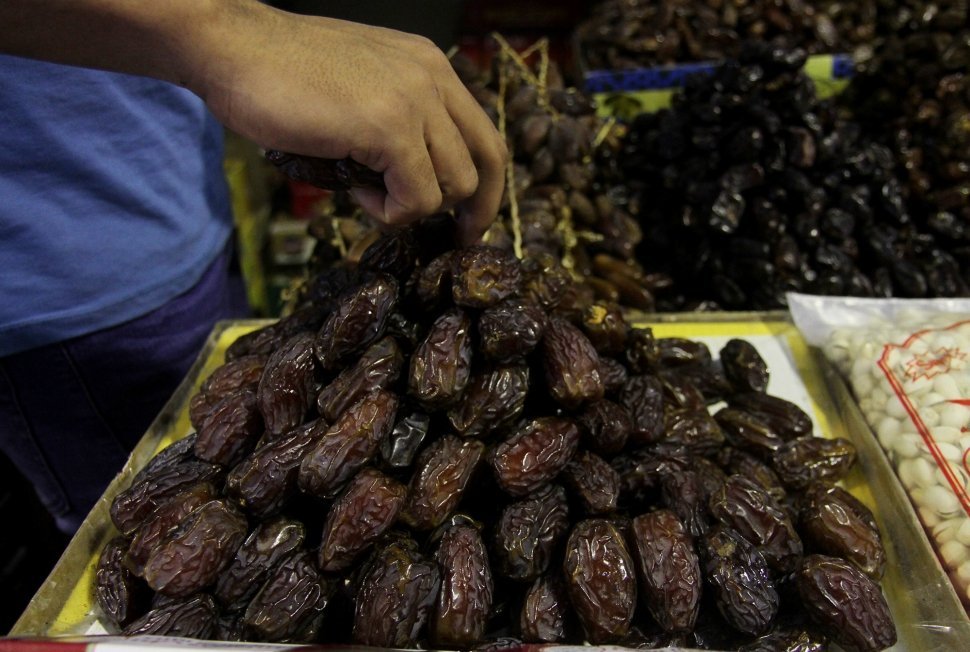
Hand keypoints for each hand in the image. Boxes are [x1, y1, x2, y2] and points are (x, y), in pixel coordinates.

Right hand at [195, 3, 506, 244]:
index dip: (486, 185)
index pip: (485, 135)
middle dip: (475, 210)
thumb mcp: (361, 88)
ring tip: (366, 190)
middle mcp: (433, 77)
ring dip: (413, 206)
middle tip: (454, 238)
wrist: (232, 48)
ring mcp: (415, 100)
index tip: (470, 218)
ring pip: (455, 185)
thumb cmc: (280, 73)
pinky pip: (418, 197)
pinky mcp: (389, 127)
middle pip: (488, 162)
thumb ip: (398, 119)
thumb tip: (416, 177)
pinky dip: (389, 212)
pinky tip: (355, 190)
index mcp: (430, 66)